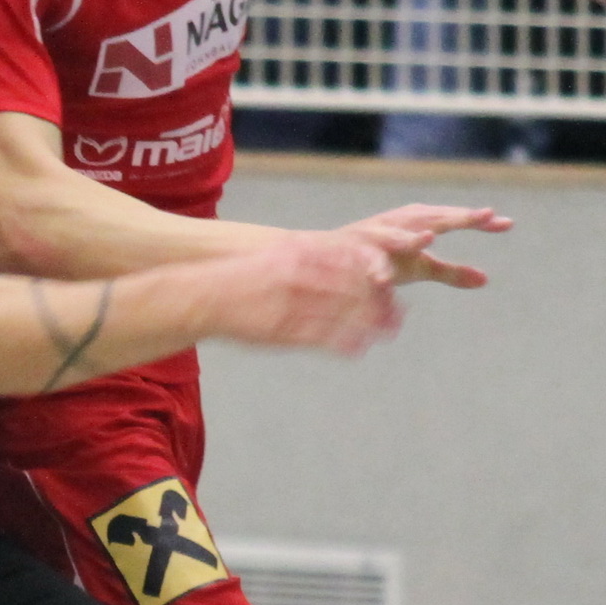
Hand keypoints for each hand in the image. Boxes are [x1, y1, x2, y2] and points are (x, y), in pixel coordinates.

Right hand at [210, 231, 400, 355]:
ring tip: (390, 332)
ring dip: (370, 325)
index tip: (394, 283)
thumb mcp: (279, 257)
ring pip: (343, 315)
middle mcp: (300, 278)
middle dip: (380, 303)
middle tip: (400, 314)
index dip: (375, 274)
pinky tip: (361, 349)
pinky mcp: (283, 331)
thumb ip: (313, 260)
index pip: (349, 263)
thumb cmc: (244, 277)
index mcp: (300, 255)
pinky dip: (345, 344)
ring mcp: (292, 306)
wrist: (205, 296)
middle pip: (352, 290)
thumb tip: (350, 263)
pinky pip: (323, 339)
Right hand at [335, 204, 511, 288]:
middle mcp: (398, 223)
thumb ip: (451, 272)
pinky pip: (367, 264)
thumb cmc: (382, 261)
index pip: (453, 218)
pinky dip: (373, 269)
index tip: (507, 223)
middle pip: (431, 218)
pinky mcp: (354, 256)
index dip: (478, 220)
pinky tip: (380, 279)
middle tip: (485, 215)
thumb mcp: (419, 267)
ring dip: (409, 238)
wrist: (332, 260)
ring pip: (396, 237)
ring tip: (429, 237)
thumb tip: (486, 279)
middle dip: (456, 217)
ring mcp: (375, 237)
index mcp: (417, 222)